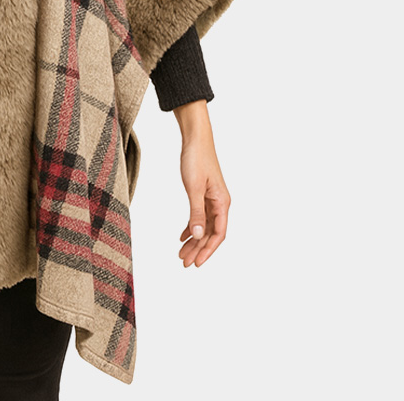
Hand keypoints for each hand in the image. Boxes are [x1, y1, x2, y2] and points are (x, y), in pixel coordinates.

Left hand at [172, 101, 229, 267]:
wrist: (195, 139)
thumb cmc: (196, 159)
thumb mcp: (194, 187)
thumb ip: (196, 212)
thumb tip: (198, 236)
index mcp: (222, 203)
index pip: (218, 234)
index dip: (208, 250)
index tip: (197, 263)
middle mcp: (220, 203)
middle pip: (210, 233)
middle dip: (198, 250)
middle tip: (185, 263)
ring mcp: (212, 199)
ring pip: (204, 226)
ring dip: (194, 241)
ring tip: (181, 254)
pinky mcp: (203, 194)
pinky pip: (199, 217)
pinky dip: (191, 227)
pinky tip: (182, 236)